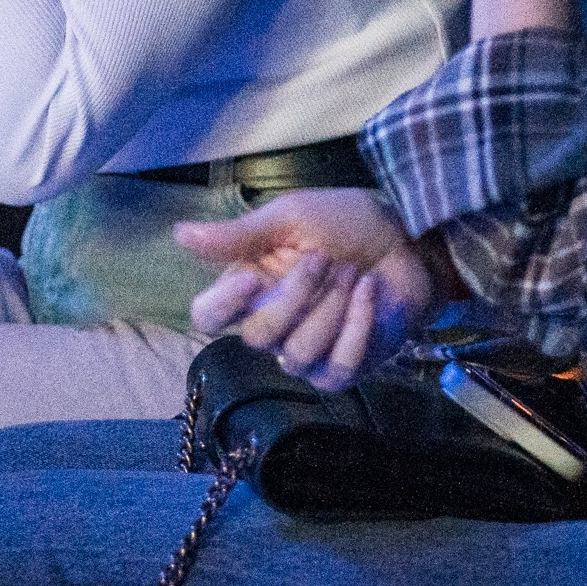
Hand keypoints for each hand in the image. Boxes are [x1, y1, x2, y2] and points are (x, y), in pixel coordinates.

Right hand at [176, 188, 445, 389]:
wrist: (409, 239)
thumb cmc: (346, 222)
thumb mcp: (291, 217)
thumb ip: (239, 234)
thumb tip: (178, 233)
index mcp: (249, 286)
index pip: (207, 317)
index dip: (223, 305)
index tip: (254, 275)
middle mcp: (271, 324)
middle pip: (258, 336)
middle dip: (298, 295)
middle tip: (326, 259)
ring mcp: (306, 353)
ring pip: (300, 353)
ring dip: (334, 307)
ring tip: (355, 273)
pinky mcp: (343, 369)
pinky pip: (337, 366)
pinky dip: (358, 325)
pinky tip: (370, 293)